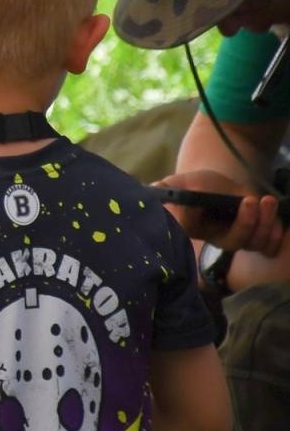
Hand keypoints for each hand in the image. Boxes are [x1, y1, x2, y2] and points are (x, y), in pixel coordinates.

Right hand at [157, 169, 285, 256]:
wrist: (217, 186)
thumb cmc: (194, 186)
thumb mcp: (179, 184)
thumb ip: (166, 188)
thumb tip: (155, 189)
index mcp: (194, 229)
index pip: (200, 233)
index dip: (220, 224)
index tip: (229, 202)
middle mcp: (217, 238)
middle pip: (235, 241)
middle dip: (247, 222)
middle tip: (252, 200)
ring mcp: (238, 238)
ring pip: (255, 243)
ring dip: (266, 223)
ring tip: (267, 201)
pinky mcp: (255, 236)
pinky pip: (268, 246)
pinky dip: (275, 234)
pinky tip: (274, 216)